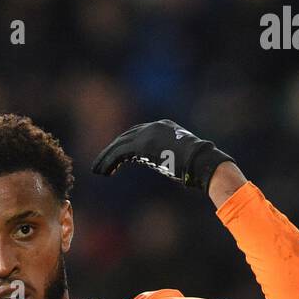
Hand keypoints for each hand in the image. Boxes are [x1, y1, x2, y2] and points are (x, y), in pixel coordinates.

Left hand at [91, 119, 235, 194]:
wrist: (201, 162)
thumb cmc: (196, 165)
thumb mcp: (179, 158)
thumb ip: (168, 157)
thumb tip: (168, 166)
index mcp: (163, 127)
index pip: (137, 134)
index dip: (124, 147)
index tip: (116, 162)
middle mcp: (154, 126)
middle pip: (126, 137)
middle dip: (111, 151)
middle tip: (100, 165)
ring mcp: (148, 133)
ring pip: (119, 144)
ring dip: (106, 158)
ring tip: (97, 171)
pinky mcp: (143, 144)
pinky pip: (120, 152)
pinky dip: (109, 162)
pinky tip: (104, 172)